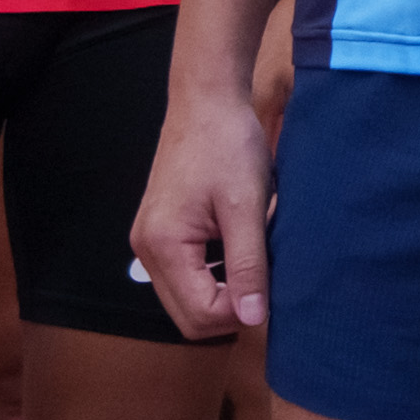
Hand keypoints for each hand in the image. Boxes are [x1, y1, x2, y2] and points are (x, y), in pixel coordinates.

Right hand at [131, 81, 275, 335]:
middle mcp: (146, 249)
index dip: (239, 313)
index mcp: (163, 245)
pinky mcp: (161, 232)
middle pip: (188, 315)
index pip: (198, 315)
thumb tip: (252, 319)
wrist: (207, 101)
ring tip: (256, 259)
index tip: (272, 288)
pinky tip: (241, 248)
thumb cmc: (228, 144)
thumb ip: (248, 265)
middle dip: (230, 308)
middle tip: (267, 278)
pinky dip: (215, 273)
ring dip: (224, 290)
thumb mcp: (247, 206)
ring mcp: (150, 242)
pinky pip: (187, 273)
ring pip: (187, 297)